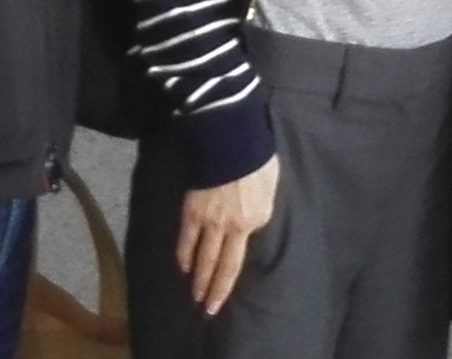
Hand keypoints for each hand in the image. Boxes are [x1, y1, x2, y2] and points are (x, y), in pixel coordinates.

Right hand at [176, 154, 279, 314]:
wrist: (232, 142)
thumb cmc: (258, 162)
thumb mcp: (270, 191)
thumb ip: (260, 212)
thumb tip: (251, 226)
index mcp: (253, 222)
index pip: (238, 261)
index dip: (227, 283)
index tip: (220, 299)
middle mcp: (231, 228)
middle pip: (220, 266)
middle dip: (213, 290)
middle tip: (207, 309)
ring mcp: (209, 221)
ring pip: (202, 257)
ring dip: (198, 279)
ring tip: (194, 296)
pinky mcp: (192, 211)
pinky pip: (186, 239)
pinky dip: (183, 254)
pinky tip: (182, 266)